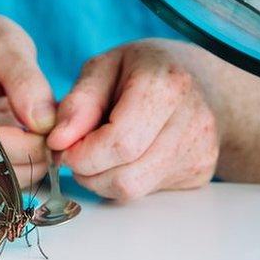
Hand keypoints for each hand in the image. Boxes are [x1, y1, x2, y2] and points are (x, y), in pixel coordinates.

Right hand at [0, 9, 53, 186]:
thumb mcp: (4, 44)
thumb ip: (25, 80)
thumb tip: (44, 123)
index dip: (34, 143)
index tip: (60, 123)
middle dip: (38, 154)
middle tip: (60, 125)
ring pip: (6, 181)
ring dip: (37, 160)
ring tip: (47, 125)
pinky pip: (7, 175)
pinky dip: (31, 160)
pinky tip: (38, 133)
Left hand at [47, 39, 218, 200]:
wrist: (202, 79)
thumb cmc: (147, 69)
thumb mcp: (105, 67)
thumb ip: (80, 102)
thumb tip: (58, 141)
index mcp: (167, 85)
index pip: (119, 142)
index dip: (82, 153)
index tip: (64, 146)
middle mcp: (192, 121)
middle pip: (126, 175)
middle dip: (88, 171)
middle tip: (76, 153)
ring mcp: (199, 151)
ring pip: (134, 190)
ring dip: (102, 180)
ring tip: (98, 154)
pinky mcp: (200, 173)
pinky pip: (148, 192)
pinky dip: (125, 179)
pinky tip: (127, 156)